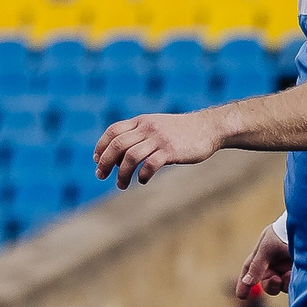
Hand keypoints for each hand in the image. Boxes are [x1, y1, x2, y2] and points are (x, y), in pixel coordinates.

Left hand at [93, 111, 223, 188]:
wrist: (209, 127)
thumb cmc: (181, 132)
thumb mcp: (157, 126)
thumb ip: (139, 135)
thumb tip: (118, 156)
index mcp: (142, 121)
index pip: (113, 131)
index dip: (101, 146)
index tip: (97, 160)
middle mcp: (147, 128)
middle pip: (117, 145)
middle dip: (105, 163)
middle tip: (101, 176)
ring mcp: (159, 139)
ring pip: (130, 157)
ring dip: (122, 174)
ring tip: (121, 185)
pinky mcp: (171, 150)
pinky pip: (149, 164)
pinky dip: (142, 175)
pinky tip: (142, 180)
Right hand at [236, 223, 291, 299]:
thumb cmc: (284, 232)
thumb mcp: (267, 247)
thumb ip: (257, 265)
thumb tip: (247, 282)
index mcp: (262, 254)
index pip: (249, 270)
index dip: (244, 283)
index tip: (241, 296)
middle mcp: (274, 263)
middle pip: (266, 283)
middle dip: (270, 285)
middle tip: (276, 279)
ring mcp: (287, 268)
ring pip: (281, 286)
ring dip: (283, 283)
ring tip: (289, 273)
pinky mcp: (300, 272)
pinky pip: (293, 284)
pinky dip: (292, 282)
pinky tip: (296, 272)